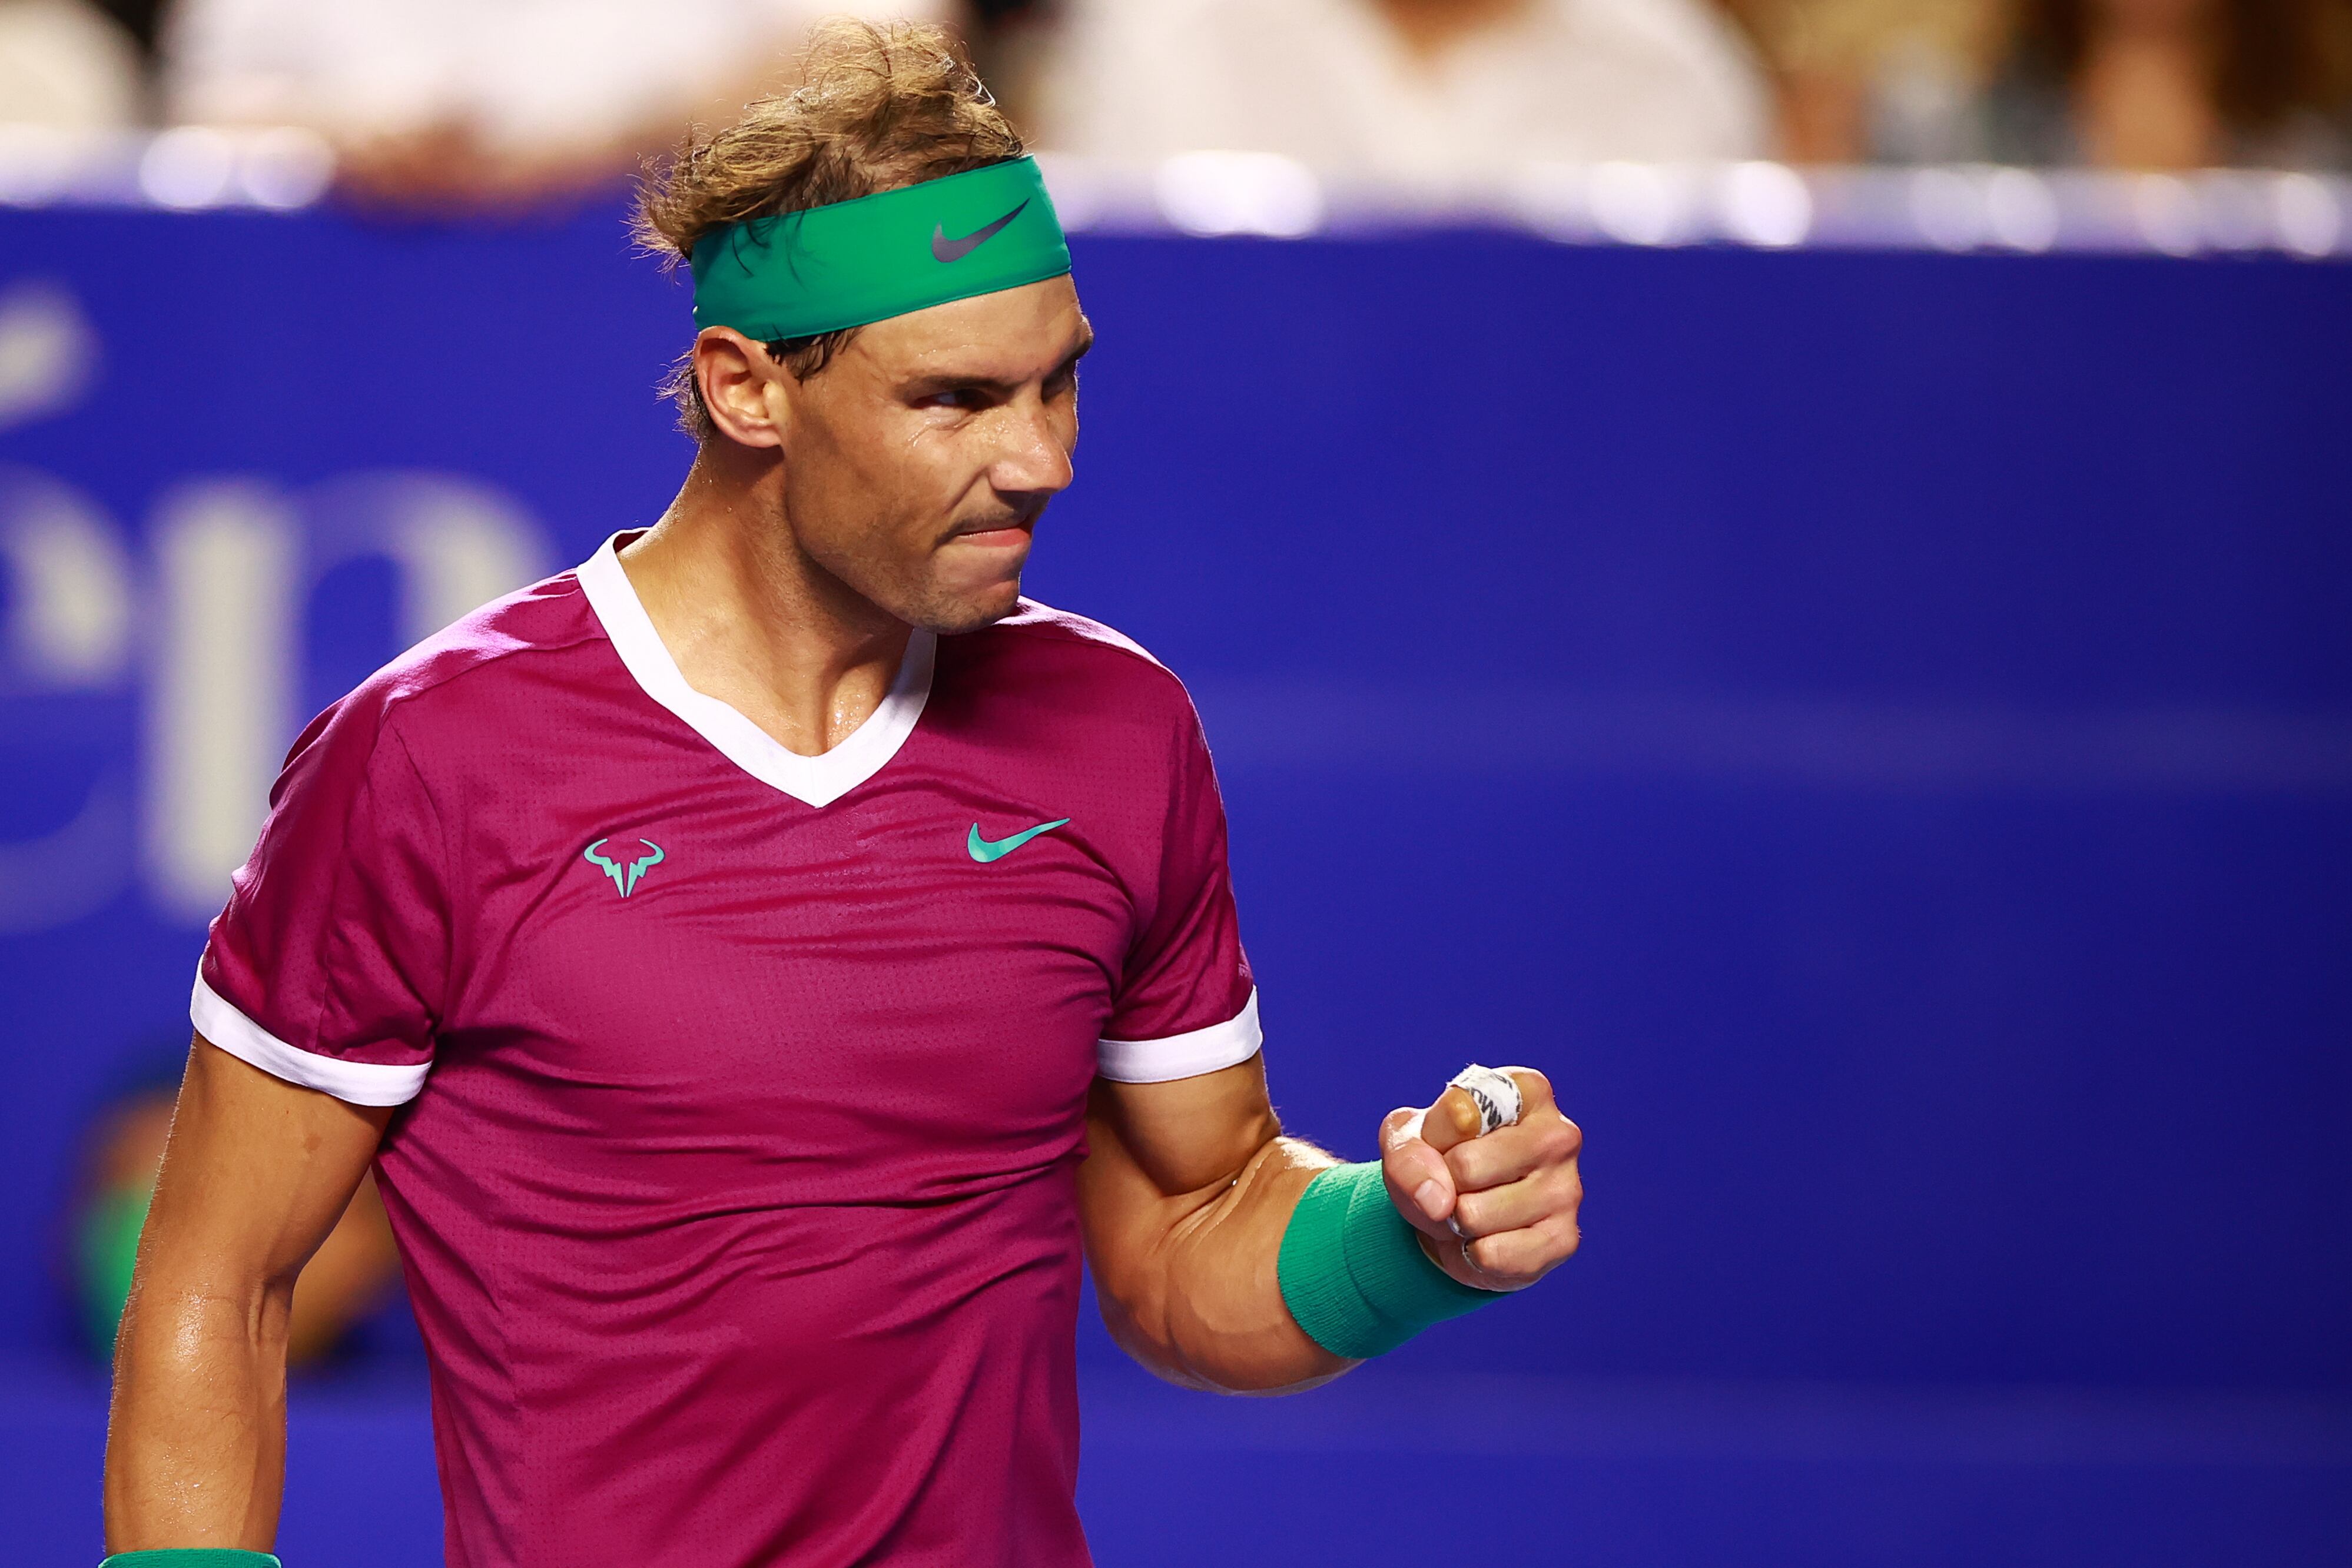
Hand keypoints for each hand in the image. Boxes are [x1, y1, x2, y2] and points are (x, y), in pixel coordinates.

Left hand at [1380, 1068, 1581, 1291]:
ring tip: (1469, 1209)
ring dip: (1455, 1222)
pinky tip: (1485, 1238)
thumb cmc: (1438, 1158)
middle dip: (1442, 1183)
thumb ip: (1408, 1156)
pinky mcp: (1563, 1239)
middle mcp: (1557, 1134)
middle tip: (1454, 1183)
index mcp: (1526, 1090)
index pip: (1459, 1110)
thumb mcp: (1405, 1140)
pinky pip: (1492, 1255)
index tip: (1443, 1139)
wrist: (1455, 1213)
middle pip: (1467, 1166)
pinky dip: (1471, 1255)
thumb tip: (1438, 1200)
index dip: (1432, 1135)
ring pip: (1474, 1215)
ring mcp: (1567, 1189)